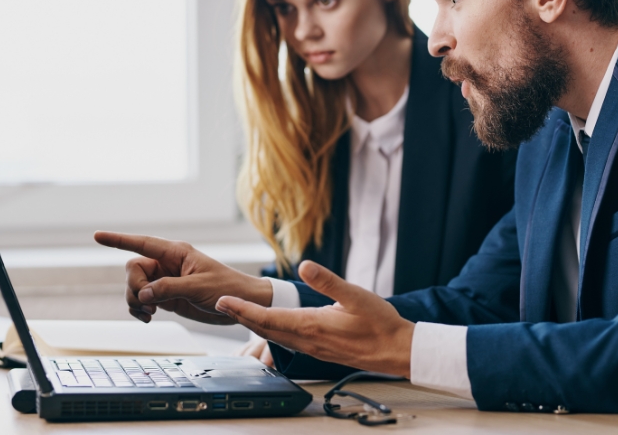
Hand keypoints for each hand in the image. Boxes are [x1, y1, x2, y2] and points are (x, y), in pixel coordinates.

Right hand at [94, 231, 273, 324]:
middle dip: (133, 288)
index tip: (97, 236)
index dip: (119, 240)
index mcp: (176, 253)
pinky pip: (142, 300)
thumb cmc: (226, 288)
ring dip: (135, 301)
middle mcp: (167, 264)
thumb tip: (144, 294)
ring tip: (151, 313)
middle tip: (149, 304)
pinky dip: (139, 310)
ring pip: (134, 287)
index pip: (142, 243)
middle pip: (133, 270)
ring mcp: (165, 281)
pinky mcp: (166, 297)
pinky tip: (149, 318)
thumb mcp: (198, 287)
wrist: (240, 305)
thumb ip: (169, 289)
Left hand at [216, 260, 414, 377]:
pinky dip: (271, 332)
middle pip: (265, 329)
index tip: (223, 301)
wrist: (397, 351)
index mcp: (311, 325)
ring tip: (238, 313)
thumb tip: (304, 266)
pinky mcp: (319, 351)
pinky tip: (270, 327)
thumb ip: (328, 281)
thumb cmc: (380, 323)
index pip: (267, 318)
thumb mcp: (356, 295)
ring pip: (275, 337)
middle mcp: (307, 340)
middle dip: (241, 317)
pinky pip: (287, 342)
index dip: (242, 310)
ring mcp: (312, 349)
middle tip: (221, 304)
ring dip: (254, 325)